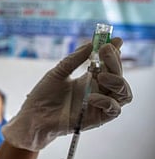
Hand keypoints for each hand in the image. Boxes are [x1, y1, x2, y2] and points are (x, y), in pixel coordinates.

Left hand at [2, 37, 131, 150]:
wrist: (34, 116)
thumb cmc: (43, 96)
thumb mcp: (58, 72)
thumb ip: (74, 59)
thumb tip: (90, 44)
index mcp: (90, 78)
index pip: (109, 64)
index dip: (115, 52)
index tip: (116, 40)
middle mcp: (99, 90)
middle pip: (119, 75)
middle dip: (115, 61)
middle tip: (105, 50)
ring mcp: (100, 104)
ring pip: (124, 93)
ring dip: (117, 81)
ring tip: (100, 76)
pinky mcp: (98, 118)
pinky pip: (114, 110)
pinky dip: (107, 101)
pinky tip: (91, 97)